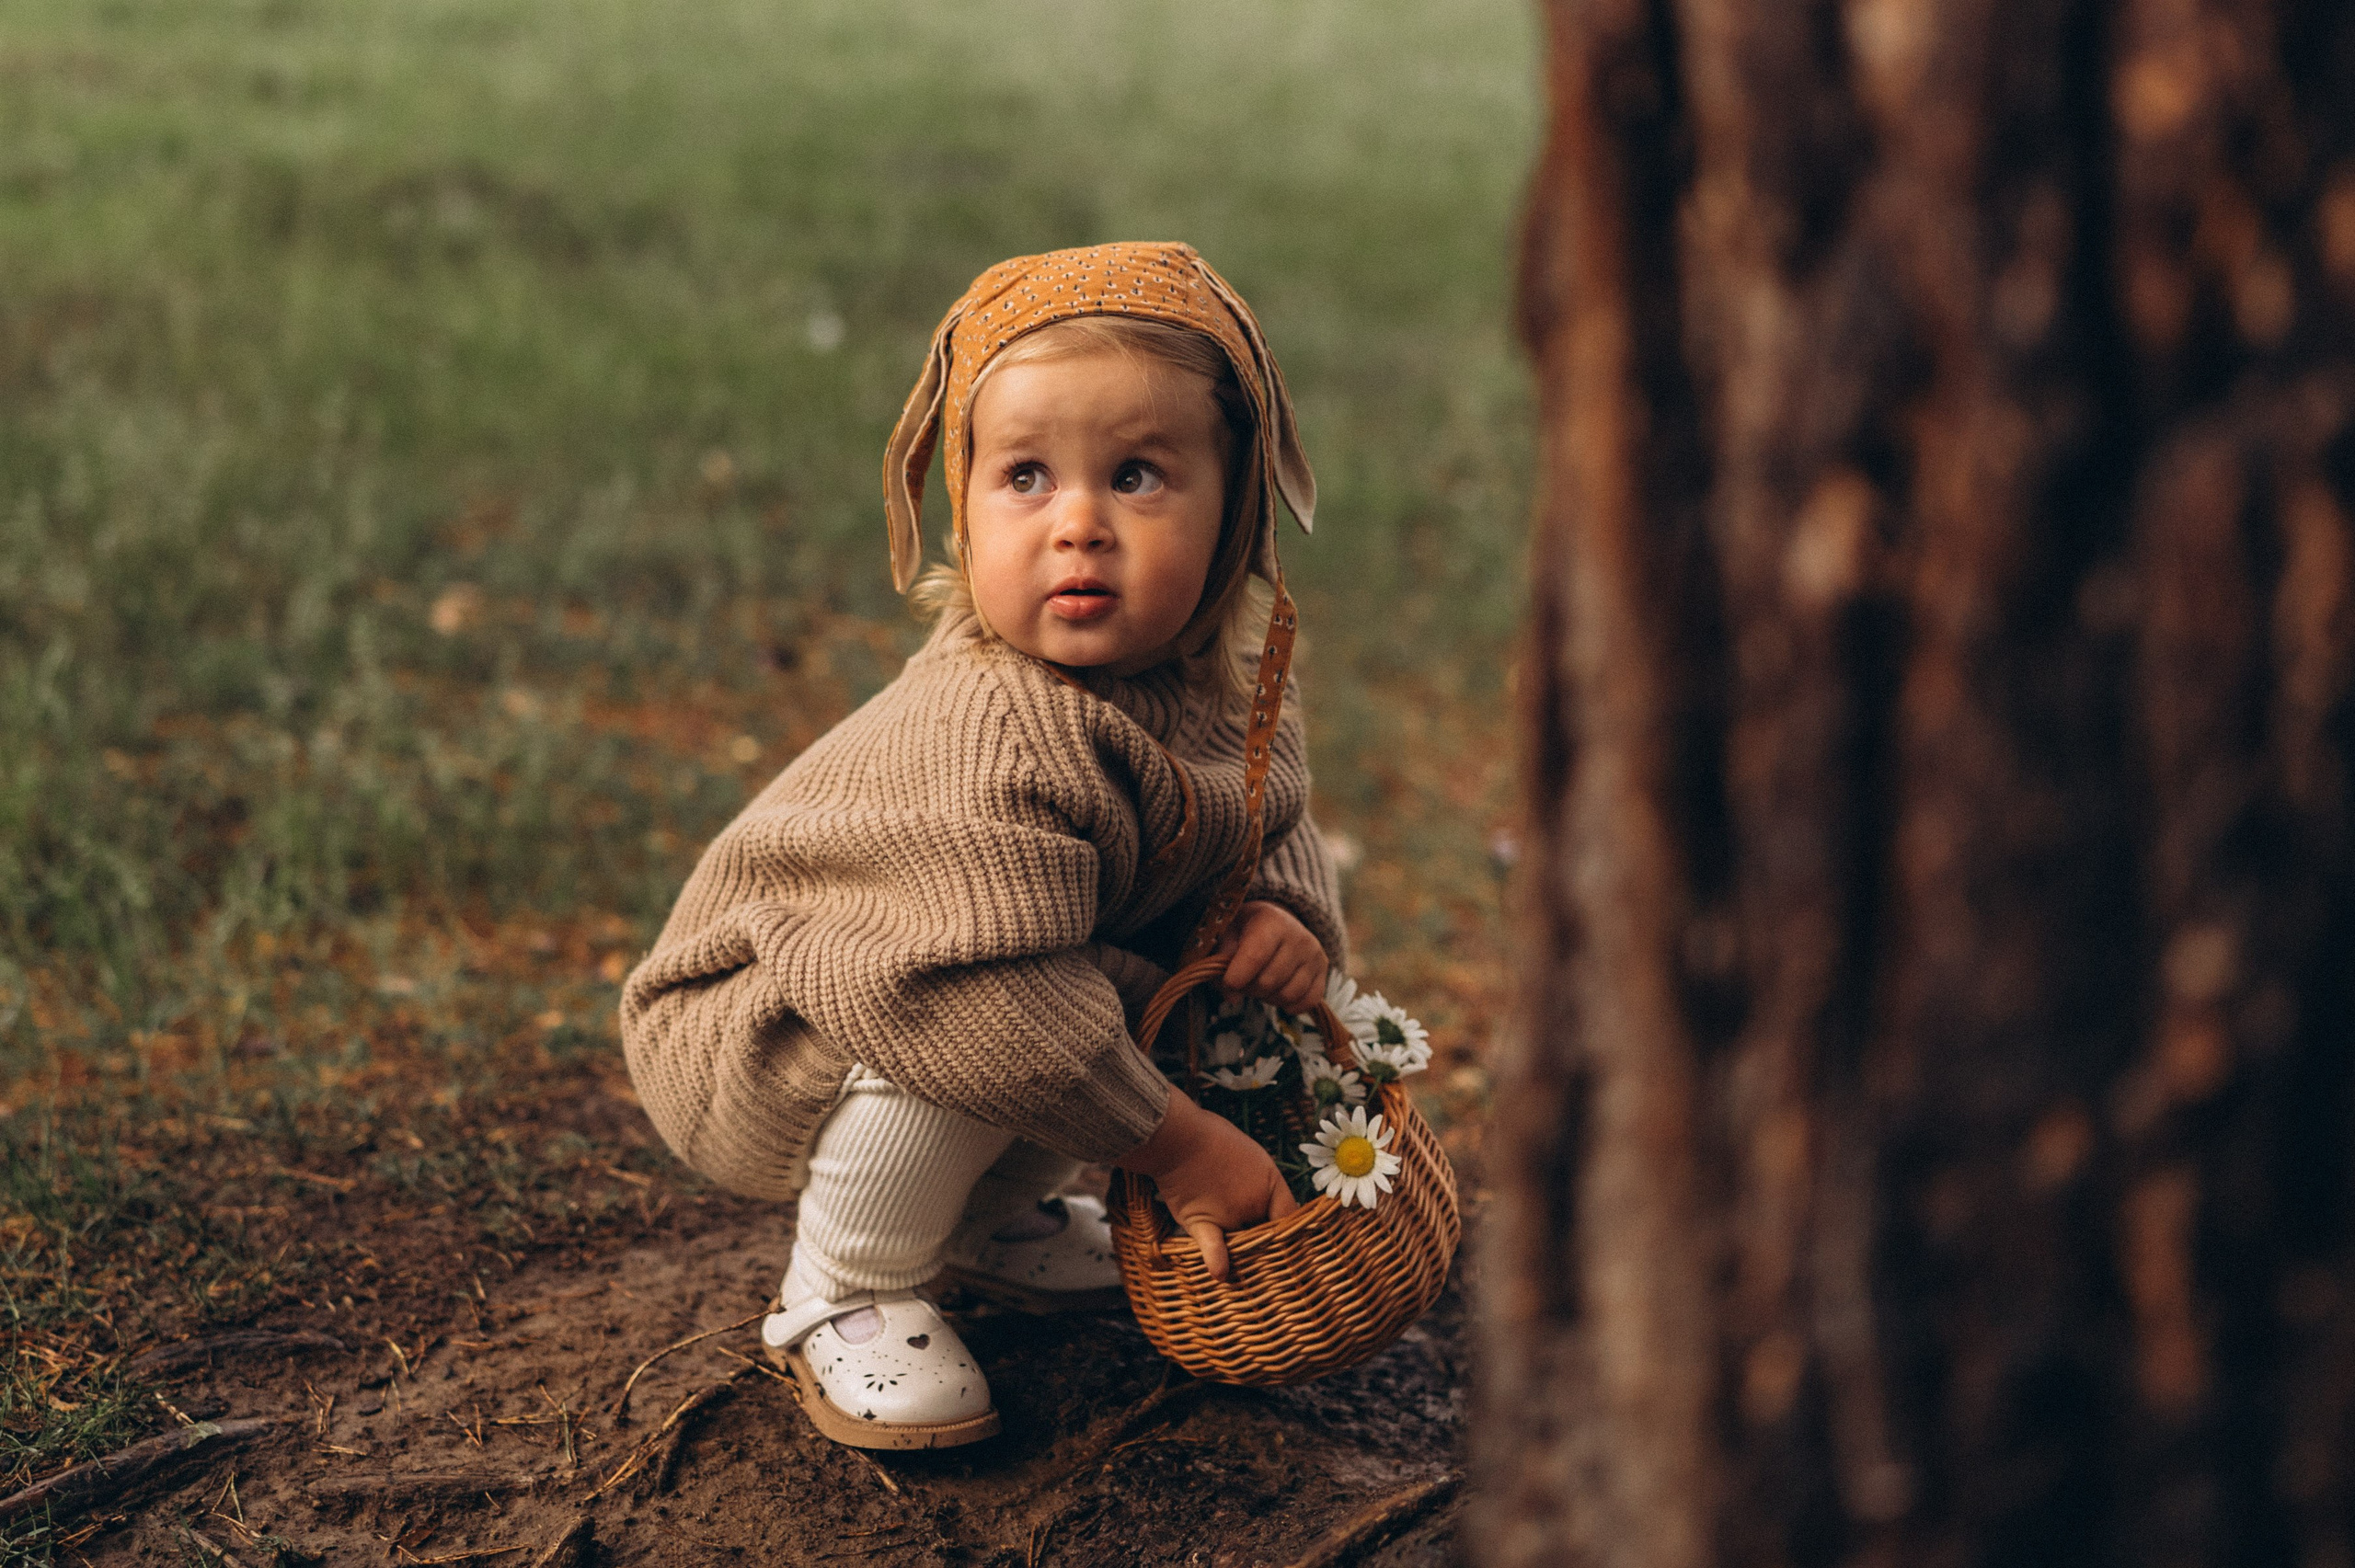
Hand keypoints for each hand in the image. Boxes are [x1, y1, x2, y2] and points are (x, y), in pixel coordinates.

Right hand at [1118, 1093, 1298, 1281]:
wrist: (1178, 1134)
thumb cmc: (1213, 1137)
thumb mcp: (1251, 1155)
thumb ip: (1262, 1182)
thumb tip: (1269, 1204)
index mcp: (1269, 1184)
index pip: (1291, 1215)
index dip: (1296, 1230)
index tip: (1296, 1240)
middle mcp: (1254, 1203)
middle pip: (1269, 1236)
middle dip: (1272, 1247)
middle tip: (1272, 1259)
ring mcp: (1228, 1214)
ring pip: (1244, 1245)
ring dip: (1247, 1255)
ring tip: (1251, 1273)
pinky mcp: (1200, 1223)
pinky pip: (1213, 1247)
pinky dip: (1216, 1260)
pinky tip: (1221, 1274)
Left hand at [1213, 901, 1327, 1013]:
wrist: (1278, 922)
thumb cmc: (1247, 929)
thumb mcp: (1228, 933)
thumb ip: (1222, 961)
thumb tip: (1232, 995)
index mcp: (1272, 921)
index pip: (1254, 957)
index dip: (1236, 978)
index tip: (1228, 982)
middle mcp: (1298, 936)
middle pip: (1268, 982)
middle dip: (1250, 988)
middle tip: (1245, 980)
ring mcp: (1314, 954)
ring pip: (1287, 995)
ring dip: (1268, 997)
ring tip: (1262, 983)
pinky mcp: (1323, 971)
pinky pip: (1308, 1002)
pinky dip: (1290, 1005)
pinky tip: (1279, 992)